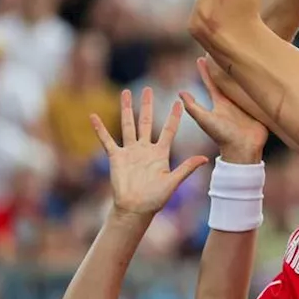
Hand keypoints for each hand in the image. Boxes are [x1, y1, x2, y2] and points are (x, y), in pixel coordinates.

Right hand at [91, 88, 208, 217]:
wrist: (135, 209)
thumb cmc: (155, 199)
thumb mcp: (173, 182)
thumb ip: (187, 168)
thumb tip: (205, 158)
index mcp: (160, 153)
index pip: (169, 130)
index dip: (174, 117)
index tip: (179, 102)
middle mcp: (145, 149)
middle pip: (146, 121)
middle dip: (147, 105)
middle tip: (148, 89)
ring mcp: (130, 151)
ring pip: (128, 125)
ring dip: (126, 109)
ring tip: (125, 92)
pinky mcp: (116, 157)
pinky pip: (107, 140)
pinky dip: (100, 129)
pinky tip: (93, 116)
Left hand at [181, 57, 267, 163]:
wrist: (243, 150)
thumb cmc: (222, 136)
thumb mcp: (206, 120)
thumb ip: (193, 107)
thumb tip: (180, 93)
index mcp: (220, 103)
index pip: (211, 82)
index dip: (205, 71)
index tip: (201, 57)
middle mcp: (232, 102)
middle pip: (229, 81)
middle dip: (226, 68)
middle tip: (224, 51)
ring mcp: (246, 105)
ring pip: (244, 85)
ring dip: (244, 75)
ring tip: (245, 60)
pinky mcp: (259, 109)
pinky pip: (259, 94)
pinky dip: (260, 86)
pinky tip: (264, 76)